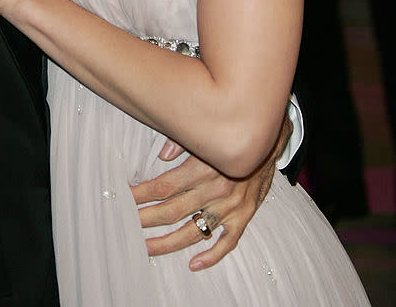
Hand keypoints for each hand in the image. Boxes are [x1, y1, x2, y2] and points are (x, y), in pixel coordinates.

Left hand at [133, 115, 291, 268]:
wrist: (269, 139)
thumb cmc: (234, 134)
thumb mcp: (209, 132)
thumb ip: (183, 141)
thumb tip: (162, 155)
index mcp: (205, 166)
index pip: (164, 186)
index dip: (142, 194)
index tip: (126, 197)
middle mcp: (217, 190)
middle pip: (173, 211)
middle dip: (146, 218)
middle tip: (127, 223)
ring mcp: (231, 207)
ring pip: (194, 232)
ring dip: (168, 242)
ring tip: (148, 247)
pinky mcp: (244, 217)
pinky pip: (226, 242)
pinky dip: (211, 256)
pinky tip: (194, 263)